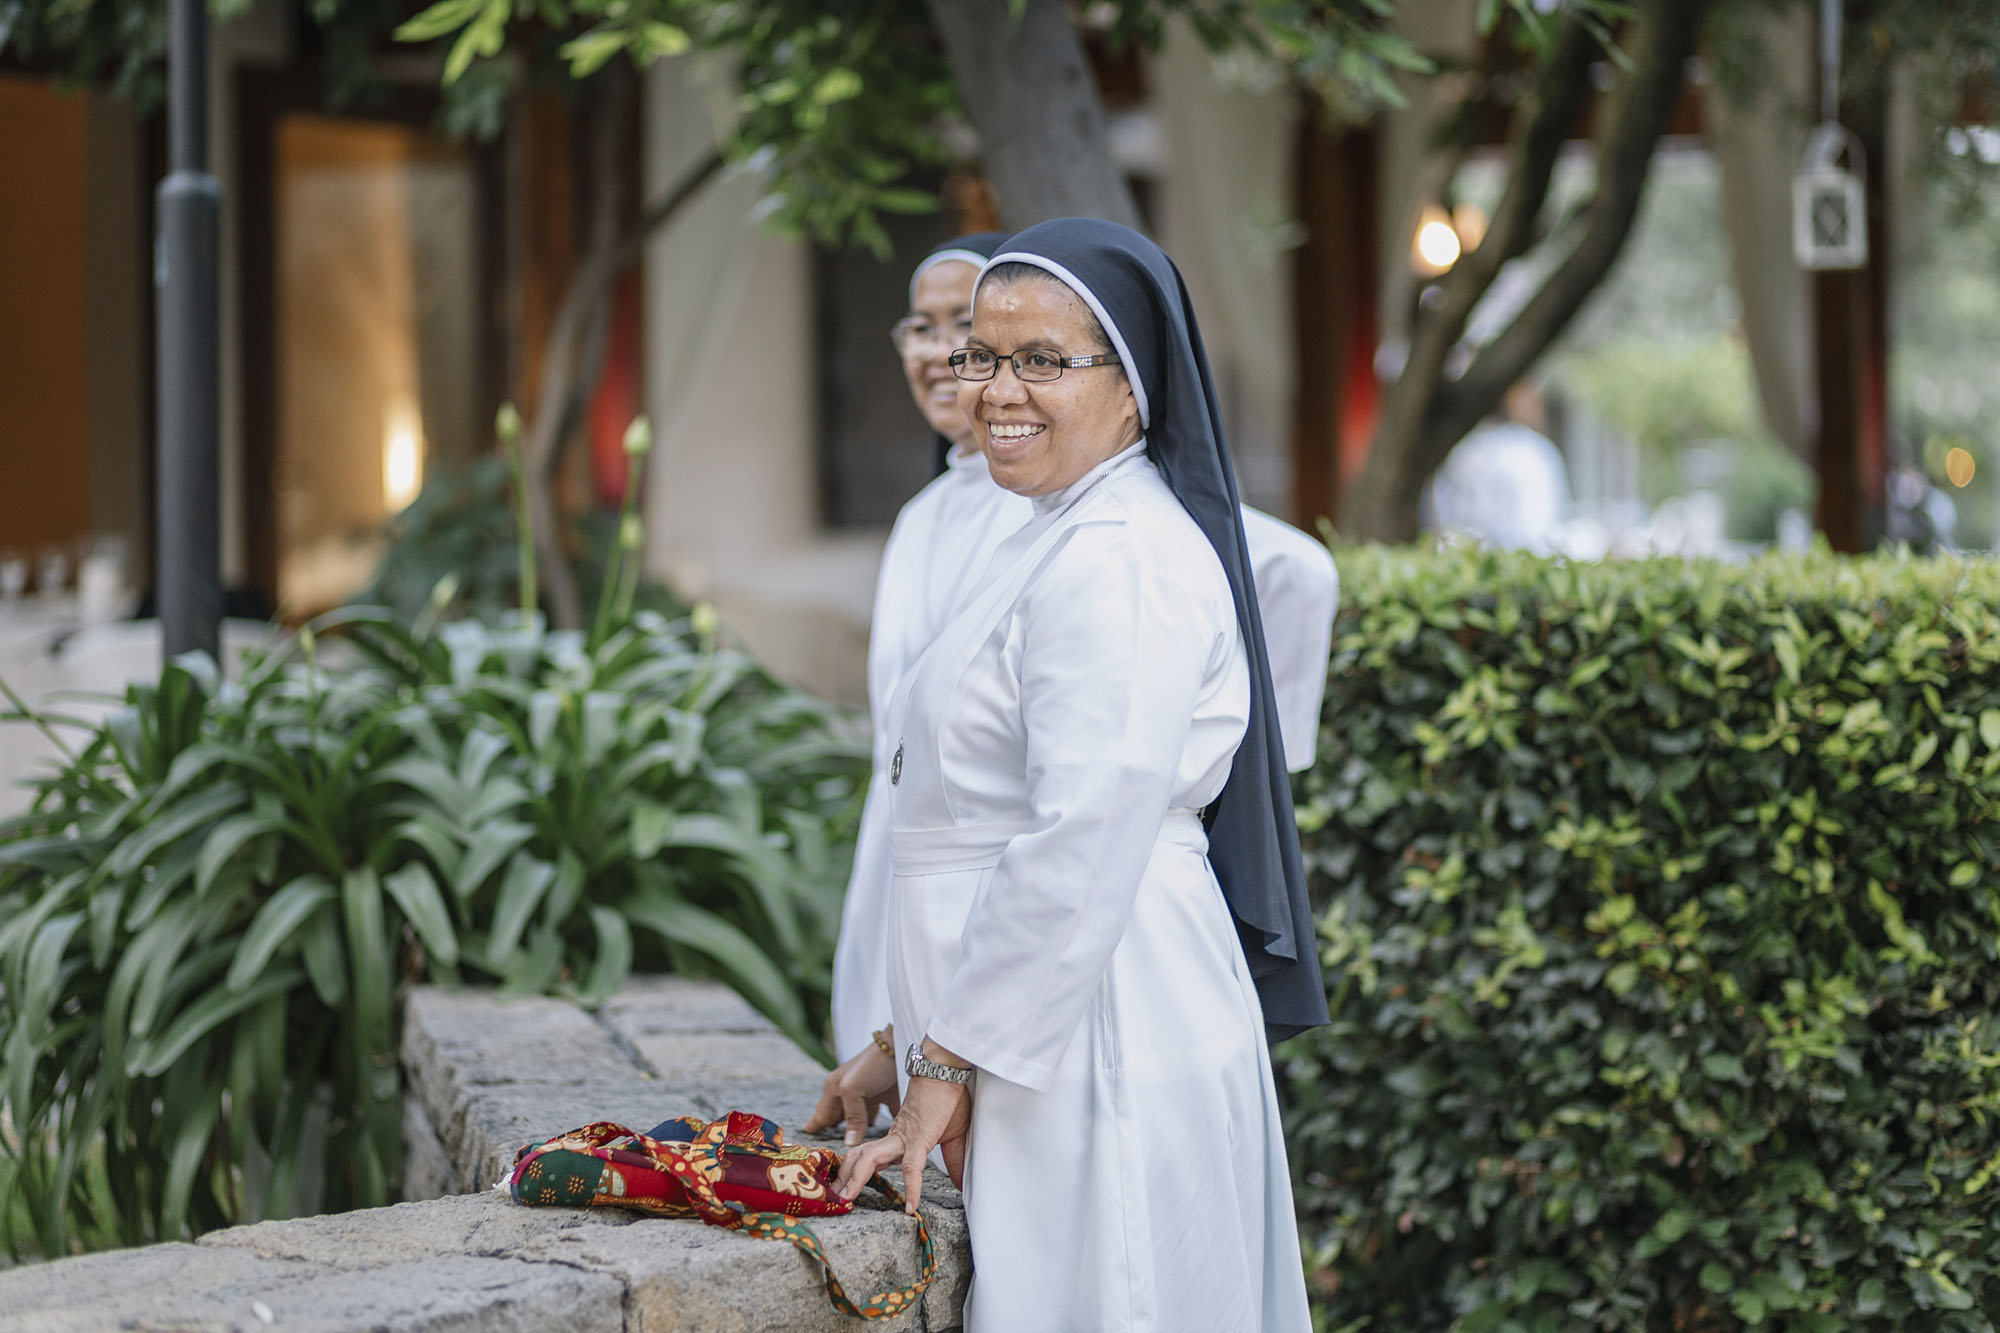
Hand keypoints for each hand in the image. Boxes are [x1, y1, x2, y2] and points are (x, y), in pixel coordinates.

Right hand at [803, 1034, 900, 1145]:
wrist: (903, 1046)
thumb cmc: (872, 1064)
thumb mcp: (854, 1089)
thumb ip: (852, 1116)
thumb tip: (850, 1143)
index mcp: (834, 1090)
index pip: (819, 1117)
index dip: (813, 1131)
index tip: (807, 1150)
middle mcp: (849, 1094)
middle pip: (838, 1120)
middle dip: (833, 1135)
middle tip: (830, 1155)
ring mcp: (868, 1095)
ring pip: (859, 1120)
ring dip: (857, 1133)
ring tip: (854, 1151)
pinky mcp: (887, 1096)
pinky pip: (883, 1117)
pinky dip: (883, 1129)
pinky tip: (884, 1140)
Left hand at [835, 1045, 970, 1211]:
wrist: (945, 1070)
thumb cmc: (948, 1099)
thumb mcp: (952, 1137)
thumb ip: (953, 1161)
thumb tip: (960, 1183)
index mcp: (898, 1140)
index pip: (870, 1159)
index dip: (856, 1174)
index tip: (848, 1191)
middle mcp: (894, 1140)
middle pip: (860, 1159)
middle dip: (844, 1179)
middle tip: (833, 1199)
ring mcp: (903, 1139)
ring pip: (869, 1160)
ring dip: (855, 1180)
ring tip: (847, 1200)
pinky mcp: (918, 1138)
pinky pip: (911, 1167)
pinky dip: (912, 1187)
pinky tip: (911, 1207)